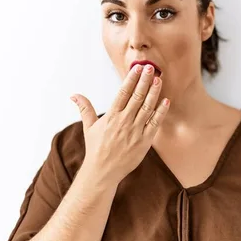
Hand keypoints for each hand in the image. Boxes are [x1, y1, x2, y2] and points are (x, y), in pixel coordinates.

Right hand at [70, 64, 169, 183]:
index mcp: (111, 116)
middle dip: (144, 81)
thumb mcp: (89, 127)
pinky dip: (161, 112)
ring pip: (147, 107)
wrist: (102, 172)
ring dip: (154, 92)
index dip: (131, 79)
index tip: (137, 68)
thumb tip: (74, 95)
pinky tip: (166, 101)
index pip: (123, 93)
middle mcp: (124, 121)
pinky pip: (155, 124)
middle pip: (137, 96)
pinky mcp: (144, 141)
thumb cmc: (96, 149)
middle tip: (150, 68)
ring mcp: (135, 131)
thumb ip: (85, 108)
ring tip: (158, 79)